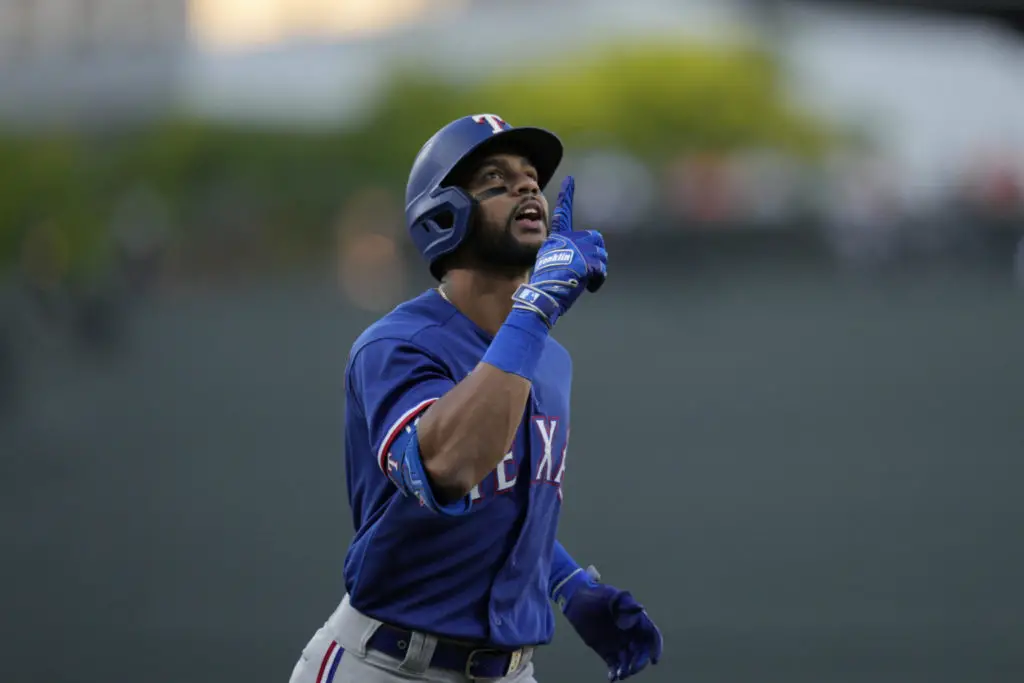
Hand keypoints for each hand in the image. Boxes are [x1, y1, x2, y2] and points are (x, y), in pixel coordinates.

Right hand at [510, 176, 607, 326]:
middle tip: (586, 273)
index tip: (570, 179)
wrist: (544, 296)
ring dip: (598, 271)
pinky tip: (589, 288)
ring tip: (583, 282)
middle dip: (596, 256)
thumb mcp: (552, 265)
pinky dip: (598, 281)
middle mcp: (568, 239)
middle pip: (596, 239)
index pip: (563, 213)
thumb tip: (578, 261)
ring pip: (602, 255)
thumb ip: (566, 256)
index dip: (566, 195)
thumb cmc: (547, 286)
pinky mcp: (587, 261)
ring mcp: (578, 249)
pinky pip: (602, 270)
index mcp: (557, 239)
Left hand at [556, 567, 662, 680]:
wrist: (577, 599)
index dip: (656, 648)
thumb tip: (641, 609)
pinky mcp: (606, 651)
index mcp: (636, 621)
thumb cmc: (597, 594)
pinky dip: (614, 672)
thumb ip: (627, 604)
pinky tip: (612, 677)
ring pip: (629, 661)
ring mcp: (618, 644)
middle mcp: (630, 634)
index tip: (653, 659)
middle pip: (642, 652)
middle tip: (632, 669)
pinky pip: (614, 665)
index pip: (652, 636)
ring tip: (621, 674)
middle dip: (640, 662)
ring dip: (627, 669)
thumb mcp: (612, 596)